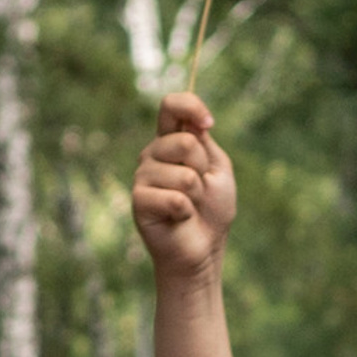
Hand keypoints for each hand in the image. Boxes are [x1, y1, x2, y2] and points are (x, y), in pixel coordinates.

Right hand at [131, 91, 236, 285]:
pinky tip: (178, 219)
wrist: (203, 250)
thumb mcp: (217, 170)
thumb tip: (193, 121)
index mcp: (171, 141)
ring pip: (183, 174)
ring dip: (196, 195)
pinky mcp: (139, 201)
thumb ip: (204, 142)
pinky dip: (185, 212)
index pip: (171, 106)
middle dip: (202, 169)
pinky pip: (174, 198)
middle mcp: (153, 155)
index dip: (191, 107)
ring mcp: (142, 176)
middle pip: (185, 142)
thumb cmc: (212, 210)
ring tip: (189, 206)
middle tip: (199, 189)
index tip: (208, 124)